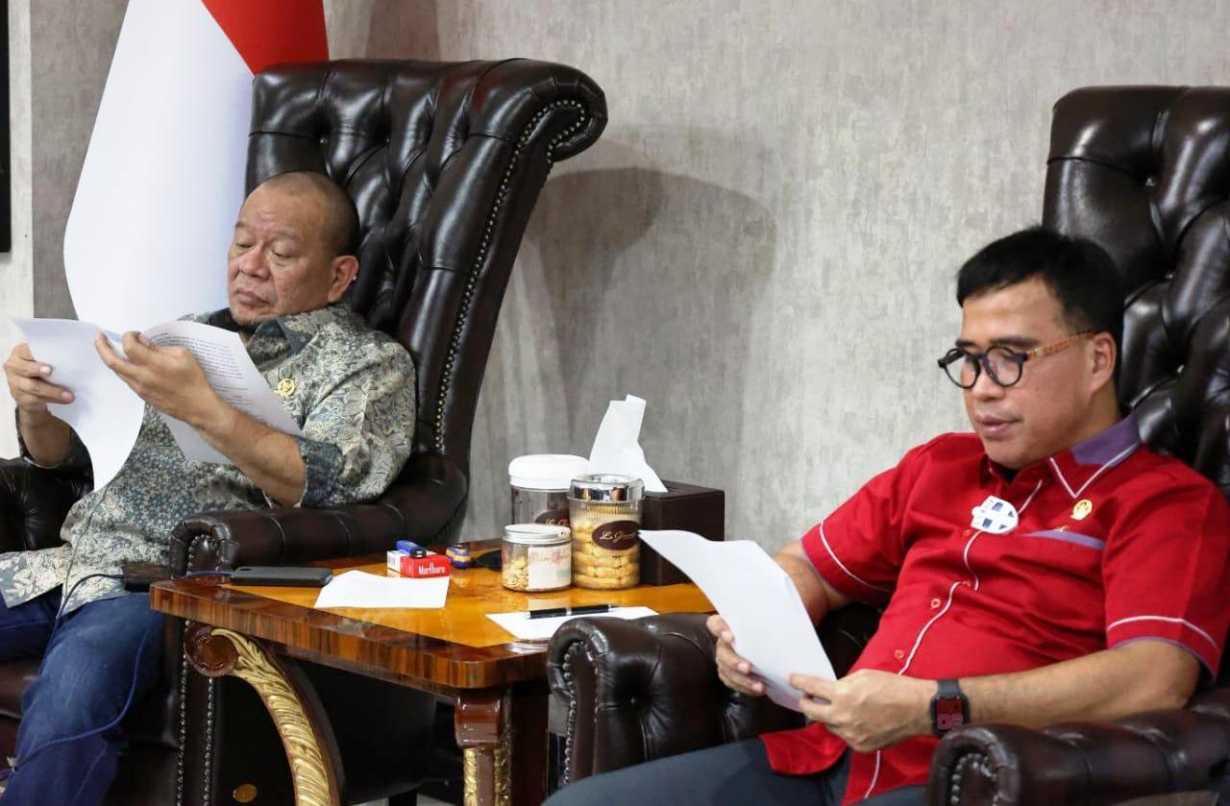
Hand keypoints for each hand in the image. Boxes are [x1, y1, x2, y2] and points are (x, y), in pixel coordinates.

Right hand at [4, 342, 71, 414]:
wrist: (35, 392)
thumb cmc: (46, 369)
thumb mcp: (48, 359)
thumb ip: (56, 353)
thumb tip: (90, 344)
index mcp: (20, 353)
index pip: (26, 350)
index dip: (34, 352)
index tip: (46, 355)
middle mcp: (14, 366)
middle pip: (25, 369)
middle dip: (38, 370)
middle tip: (51, 371)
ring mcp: (15, 384)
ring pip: (33, 387)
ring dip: (53, 391)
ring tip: (70, 395)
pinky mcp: (21, 399)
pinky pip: (36, 400)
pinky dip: (52, 400)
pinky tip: (65, 400)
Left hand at [95, 332, 223, 427]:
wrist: (197, 406)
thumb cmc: (194, 380)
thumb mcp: (183, 355)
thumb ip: (160, 348)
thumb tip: (144, 343)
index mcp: (153, 364)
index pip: (129, 346)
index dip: (129, 336)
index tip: (135, 334)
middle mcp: (142, 376)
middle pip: (112, 361)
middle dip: (102, 347)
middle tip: (99, 337)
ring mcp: (139, 387)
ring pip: (117, 371)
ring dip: (110, 358)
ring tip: (108, 349)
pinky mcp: (141, 395)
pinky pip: (126, 379)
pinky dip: (122, 369)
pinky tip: (127, 363)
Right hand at [707, 614, 764, 696]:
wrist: (768, 650)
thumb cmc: (766, 633)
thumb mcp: (766, 625)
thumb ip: (767, 624)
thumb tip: (782, 623)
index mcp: (727, 626)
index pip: (715, 624)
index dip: (719, 630)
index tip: (730, 637)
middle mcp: (722, 643)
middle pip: (721, 651)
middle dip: (734, 661)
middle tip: (748, 668)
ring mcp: (723, 659)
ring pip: (726, 670)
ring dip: (742, 679)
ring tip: (758, 685)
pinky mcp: (727, 673)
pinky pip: (731, 682)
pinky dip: (744, 687)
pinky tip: (757, 689)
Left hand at [790, 669, 934, 751]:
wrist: (917, 710)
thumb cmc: (893, 687)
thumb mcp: (863, 675)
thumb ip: (843, 683)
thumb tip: (831, 688)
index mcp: (842, 695)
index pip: (811, 688)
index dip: (799, 682)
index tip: (792, 679)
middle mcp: (842, 717)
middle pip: (811, 712)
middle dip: (806, 703)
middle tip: (806, 697)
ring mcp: (850, 735)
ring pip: (829, 725)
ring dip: (829, 716)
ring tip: (838, 708)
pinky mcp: (860, 746)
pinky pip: (845, 736)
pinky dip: (846, 728)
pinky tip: (855, 720)